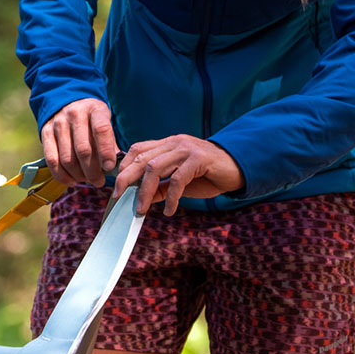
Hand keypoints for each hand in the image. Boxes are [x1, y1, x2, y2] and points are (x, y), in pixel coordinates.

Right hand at [40, 98, 118, 187]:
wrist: (67, 101)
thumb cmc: (91, 117)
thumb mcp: (104, 121)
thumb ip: (110, 142)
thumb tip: (114, 167)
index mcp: (94, 110)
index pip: (101, 130)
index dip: (106, 151)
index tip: (109, 167)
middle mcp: (75, 115)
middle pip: (83, 150)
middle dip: (92, 171)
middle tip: (99, 181)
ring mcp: (58, 124)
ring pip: (67, 158)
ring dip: (78, 175)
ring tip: (86, 179)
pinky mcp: (46, 133)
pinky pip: (52, 160)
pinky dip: (62, 175)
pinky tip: (72, 181)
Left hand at [112, 135, 243, 214]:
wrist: (239, 169)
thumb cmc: (208, 176)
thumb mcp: (180, 182)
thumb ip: (161, 187)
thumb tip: (142, 199)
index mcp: (168, 144)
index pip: (137, 149)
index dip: (123, 166)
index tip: (116, 186)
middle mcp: (175, 142)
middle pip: (141, 158)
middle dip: (126, 179)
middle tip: (118, 198)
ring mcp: (187, 149)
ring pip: (155, 167)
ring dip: (145, 191)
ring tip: (141, 210)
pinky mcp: (200, 159)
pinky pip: (178, 179)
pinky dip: (170, 197)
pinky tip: (169, 210)